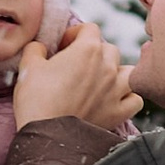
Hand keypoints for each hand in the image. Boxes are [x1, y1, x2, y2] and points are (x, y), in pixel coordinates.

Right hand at [15, 17, 139, 129]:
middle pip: (109, 49)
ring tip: (100, 82)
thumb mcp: (28, 67)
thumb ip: (36, 49)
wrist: (47, 136)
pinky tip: (115, 99)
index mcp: (87, 50)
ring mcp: (116, 90)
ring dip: (116, 73)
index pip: (90, 29)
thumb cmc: (36, 100)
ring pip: (128, 71)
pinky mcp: (119, 112)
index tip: (63, 46)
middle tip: (77, 66)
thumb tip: (39, 47)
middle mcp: (107, 66)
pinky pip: (135, 99)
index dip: (75, 34)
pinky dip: (128, 98)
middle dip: (94, 54)